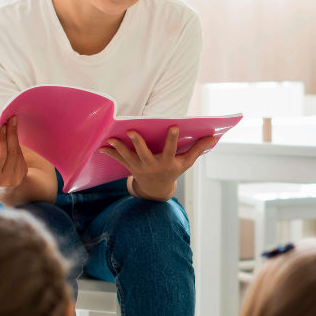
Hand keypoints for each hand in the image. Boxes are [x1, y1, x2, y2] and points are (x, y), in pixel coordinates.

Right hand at [0, 116, 27, 202]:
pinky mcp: (24, 173)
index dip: (2, 140)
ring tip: (12, 124)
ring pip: (17, 153)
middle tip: (11, 120)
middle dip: (11, 134)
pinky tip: (13, 137)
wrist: (3, 192)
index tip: (2, 126)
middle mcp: (6, 178)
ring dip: (15, 137)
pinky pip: (20, 156)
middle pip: (11, 152)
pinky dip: (16, 145)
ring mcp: (17, 177)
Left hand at [100, 127, 216, 200]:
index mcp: (168, 163)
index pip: (171, 149)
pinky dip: (110, 154)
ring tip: (111, 138)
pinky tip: (101, 147)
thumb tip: (214, 137)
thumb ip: (198, 149)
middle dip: (138, 143)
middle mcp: (153, 165)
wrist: (157, 189)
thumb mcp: (187, 162)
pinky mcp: (130, 167)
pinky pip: (119, 160)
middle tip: (132, 132)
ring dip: (119, 148)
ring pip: (129, 157)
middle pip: (144, 154)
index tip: (174, 126)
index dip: (173, 139)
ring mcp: (140, 167)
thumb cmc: (174, 170)